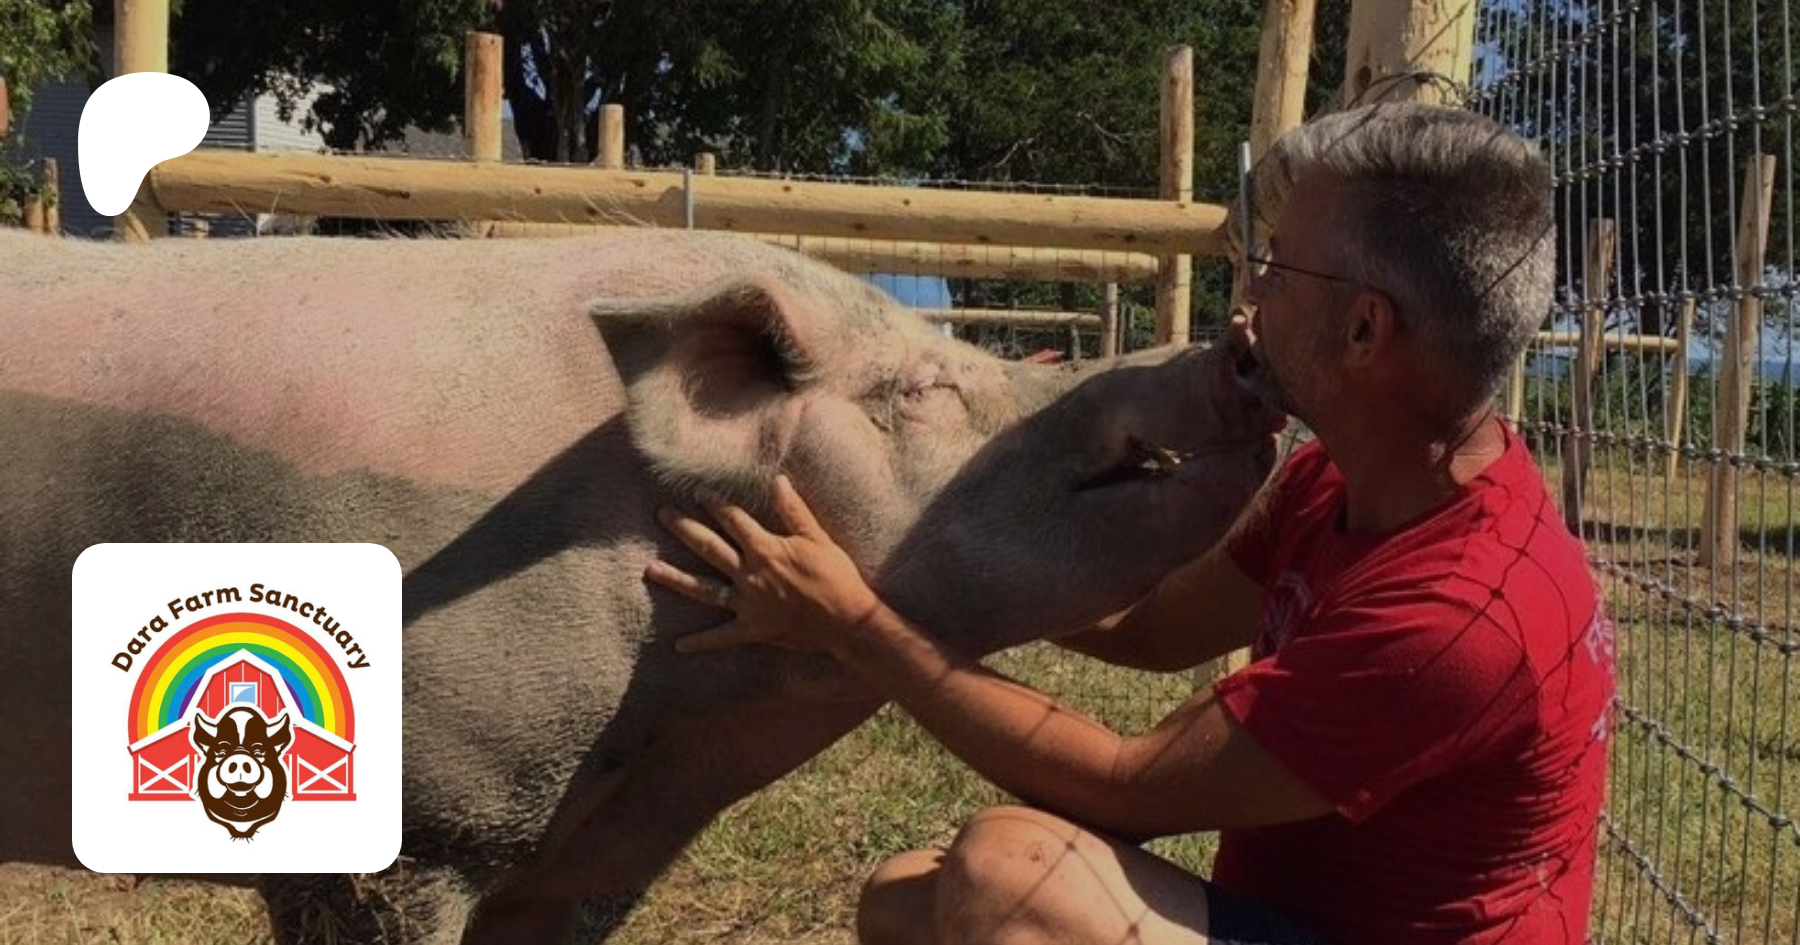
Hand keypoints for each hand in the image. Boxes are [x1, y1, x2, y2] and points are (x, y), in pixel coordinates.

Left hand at [645, 474, 884, 655]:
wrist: (848, 621)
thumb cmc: (836, 577)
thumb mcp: (818, 539)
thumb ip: (794, 511)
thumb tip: (778, 480)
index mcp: (766, 550)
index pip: (734, 520)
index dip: (716, 504)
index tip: (697, 492)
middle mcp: (751, 575)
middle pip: (710, 548)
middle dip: (684, 529)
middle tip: (662, 514)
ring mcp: (748, 604)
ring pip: (704, 589)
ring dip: (676, 579)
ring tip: (650, 570)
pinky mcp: (753, 630)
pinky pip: (722, 637)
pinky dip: (701, 642)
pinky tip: (678, 645)